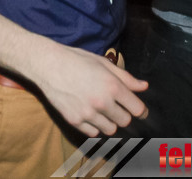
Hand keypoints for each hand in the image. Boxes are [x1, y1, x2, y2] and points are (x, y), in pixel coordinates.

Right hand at [32, 45, 147, 136]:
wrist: (48, 64)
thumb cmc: (76, 60)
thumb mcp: (103, 63)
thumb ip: (126, 77)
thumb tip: (144, 86)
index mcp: (112, 86)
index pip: (137, 109)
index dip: (141, 110)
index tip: (139, 110)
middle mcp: (102, 102)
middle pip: (125, 121)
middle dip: (123, 114)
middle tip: (115, 105)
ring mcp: (87, 113)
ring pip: (110, 129)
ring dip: (109, 121)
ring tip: (101, 109)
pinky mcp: (74, 120)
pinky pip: (93, 132)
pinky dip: (94, 125)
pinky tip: (89, 113)